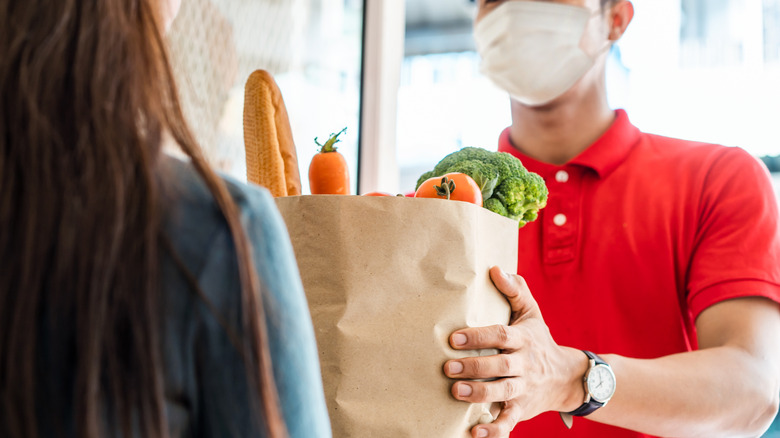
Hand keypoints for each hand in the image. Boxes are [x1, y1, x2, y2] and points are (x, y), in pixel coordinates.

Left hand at [443, 267, 586, 437]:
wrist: (567, 377)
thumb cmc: (538, 340)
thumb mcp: (531, 313)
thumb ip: (514, 290)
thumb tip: (495, 268)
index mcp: (524, 339)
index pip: (501, 336)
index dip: (478, 337)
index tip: (453, 338)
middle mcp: (525, 364)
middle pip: (501, 366)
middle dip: (475, 367)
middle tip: (448, 368)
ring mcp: (524, 389)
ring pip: (504, 393)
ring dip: (480, 395)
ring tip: (456, 393)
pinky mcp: (521, 410)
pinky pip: (508, 422)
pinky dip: (493, 430)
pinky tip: (474, 434)